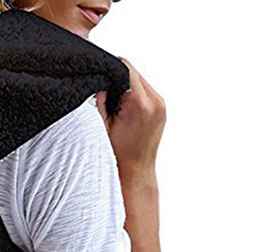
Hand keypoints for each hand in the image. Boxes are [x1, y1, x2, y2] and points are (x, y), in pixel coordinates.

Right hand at [96, 57, 165, 176]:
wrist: (135, 173)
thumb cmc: (117, 155)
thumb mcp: (101, 125)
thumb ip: (100, 98)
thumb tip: (99, 78)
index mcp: (139, 104)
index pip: (125, 68)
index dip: (109, 68)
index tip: (99, 76)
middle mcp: (155, 102)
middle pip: (133, 72)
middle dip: (117, 79)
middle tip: (106, 95)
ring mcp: (161, 105)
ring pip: (140, 80)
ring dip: (126, 87)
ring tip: (116, 106)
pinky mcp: (162, 108)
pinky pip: (146, 91)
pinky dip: (134, 94)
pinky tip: (125, 110)